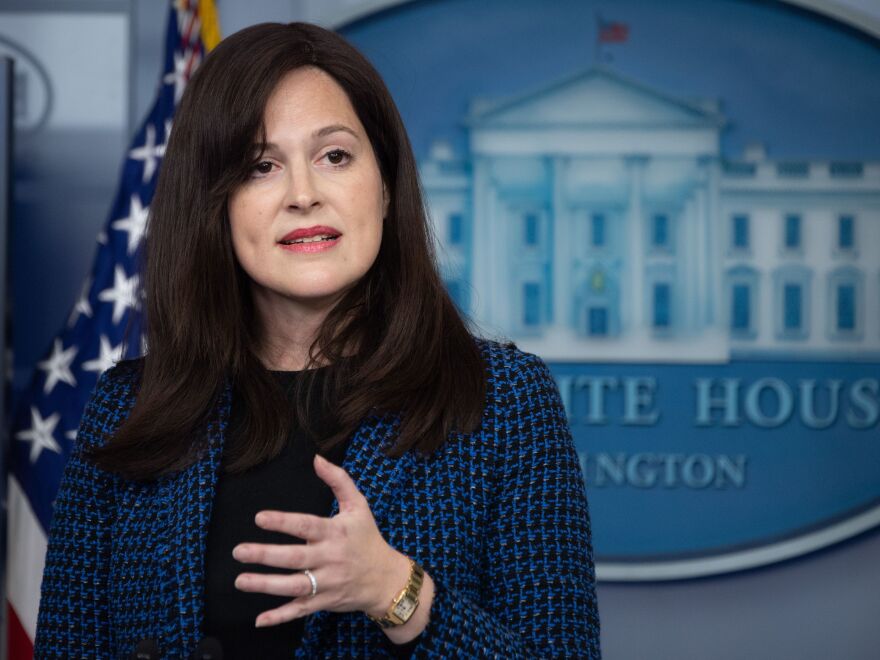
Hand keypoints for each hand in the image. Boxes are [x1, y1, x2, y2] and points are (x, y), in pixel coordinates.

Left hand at [232, 453, 413, 627]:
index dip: (283, 522)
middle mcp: (331, 558)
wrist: (386, 578)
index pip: (307, 526)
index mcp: (336, 533)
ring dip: (266, 585)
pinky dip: (281, 616)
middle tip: (239, 551)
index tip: (259, 518)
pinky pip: (300, 610)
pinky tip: (260, 619)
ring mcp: (328, 583)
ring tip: (241, 580)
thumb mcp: (358, 505)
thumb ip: (338, 480)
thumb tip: (317, 458)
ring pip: (295, 586)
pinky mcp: (324, 602)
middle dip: (265, 555)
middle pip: (295, 558)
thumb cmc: (367, 537)